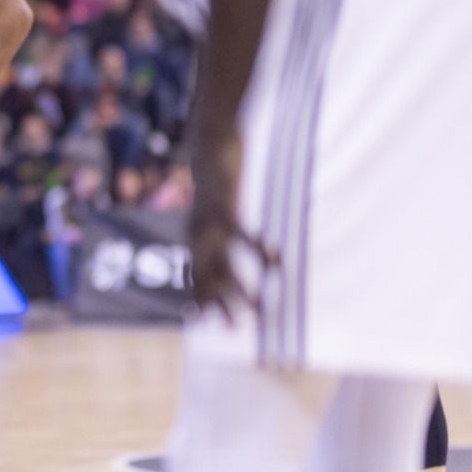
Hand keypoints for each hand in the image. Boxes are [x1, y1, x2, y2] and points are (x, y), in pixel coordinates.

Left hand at [188, 132, 272, 321]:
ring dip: (242, 290)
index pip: (195, 275)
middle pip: (208, 279)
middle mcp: (198, 235)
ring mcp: (210, 224)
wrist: (211, 141)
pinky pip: (244, 236)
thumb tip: (228, 240)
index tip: (203, 323)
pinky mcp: (225, 208)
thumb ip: (220, 224)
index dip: (198, 298)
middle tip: (233, 331)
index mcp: (195, 236)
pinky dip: (260, 251)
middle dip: (220, 305)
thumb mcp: (215, 204)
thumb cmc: (218, 176)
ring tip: (259, 310)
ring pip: (225, 265)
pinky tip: (277, 265)